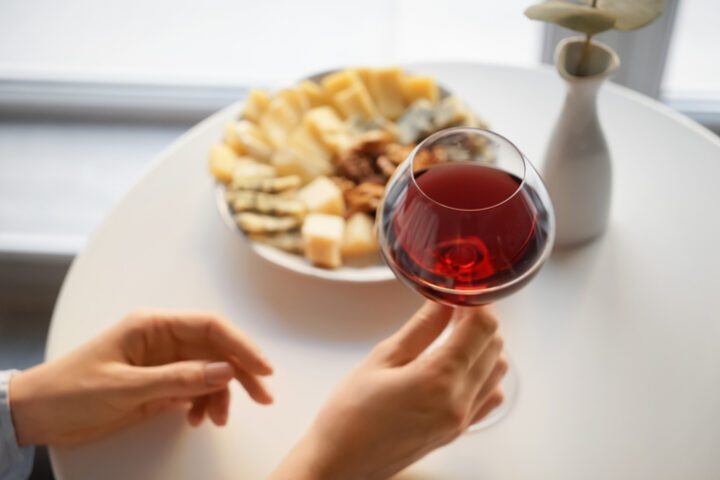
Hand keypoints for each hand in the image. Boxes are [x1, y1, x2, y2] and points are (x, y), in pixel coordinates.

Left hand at [10, 310, 272, 446]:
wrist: (37, 414)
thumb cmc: (71, 390)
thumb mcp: (125, 387)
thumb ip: (178, 379)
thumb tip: (224, 372)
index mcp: (153, 326)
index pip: (210, 327)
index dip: (241, 345)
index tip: (262, 369)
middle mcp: (163, 340)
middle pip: (215, 348)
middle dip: (240, 371)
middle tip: (262, 396)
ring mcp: (162, 362)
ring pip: (208, 371)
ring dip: (220, 394)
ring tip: (217, 420)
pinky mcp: (159, 384)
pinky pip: (194, 389)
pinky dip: (202, 404)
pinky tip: (198, 419)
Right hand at [269, 301, 506, 479]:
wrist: (340, 464)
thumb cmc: (349, 415)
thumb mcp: (381, 359)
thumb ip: (420, 328)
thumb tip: (443, 301)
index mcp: (439, 379)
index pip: (481, 327)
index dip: (475, 302)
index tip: (460, 293)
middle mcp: (459, 402)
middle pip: (494, 345)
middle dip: (478, 321)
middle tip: (452, 309)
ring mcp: (461, 420)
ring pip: (497, 370)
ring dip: (483, 346)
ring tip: (452, 335)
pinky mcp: (457, 432)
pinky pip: (489, 397)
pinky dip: (483, 374)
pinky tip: (458, 367)